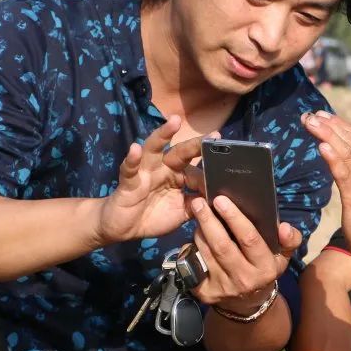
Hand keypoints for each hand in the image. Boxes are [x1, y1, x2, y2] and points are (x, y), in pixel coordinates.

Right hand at [96, 116, 214, 244]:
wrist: (124, 229)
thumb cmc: (153, 217)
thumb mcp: (181, 213)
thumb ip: (197, 205)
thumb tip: (218, 200)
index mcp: (177, 175)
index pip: (196, 169)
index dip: (208, 172)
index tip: (227, 170)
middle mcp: (163, 168)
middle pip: (180, 152)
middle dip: (196, 144)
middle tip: (213, 135)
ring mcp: (145, 171)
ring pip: (153, 149)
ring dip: (163, 134)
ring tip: (174, 121)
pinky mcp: (128, 181)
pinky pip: (129, 169)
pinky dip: (131, 159)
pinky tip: (135, 148)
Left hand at [188, 194, 301, 314]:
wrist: (247, 303)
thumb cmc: (263, 269)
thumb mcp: (282, 256)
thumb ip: (290, 240)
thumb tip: (285, 227)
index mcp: (265, 268)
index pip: (249, 239)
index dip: (234, 219)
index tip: (221, 200)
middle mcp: (244, 280)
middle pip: (222, 246)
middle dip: (209, 221)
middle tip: (200, 202)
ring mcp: (223, 288)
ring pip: (206, 254)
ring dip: (199, 232)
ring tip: (197, 214)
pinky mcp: (206, 293)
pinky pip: (193, 266)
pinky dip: (190, 248)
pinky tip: (192, 236)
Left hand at [301, 111, 350, 265]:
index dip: (339, 123)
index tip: (320, 114)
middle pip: (350, 140)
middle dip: (329, 126)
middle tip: (310, 115)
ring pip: (346, 152)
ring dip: (328, 136)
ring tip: (312, 124)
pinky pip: (344, 174)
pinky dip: (333, 158)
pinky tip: (322, 147)